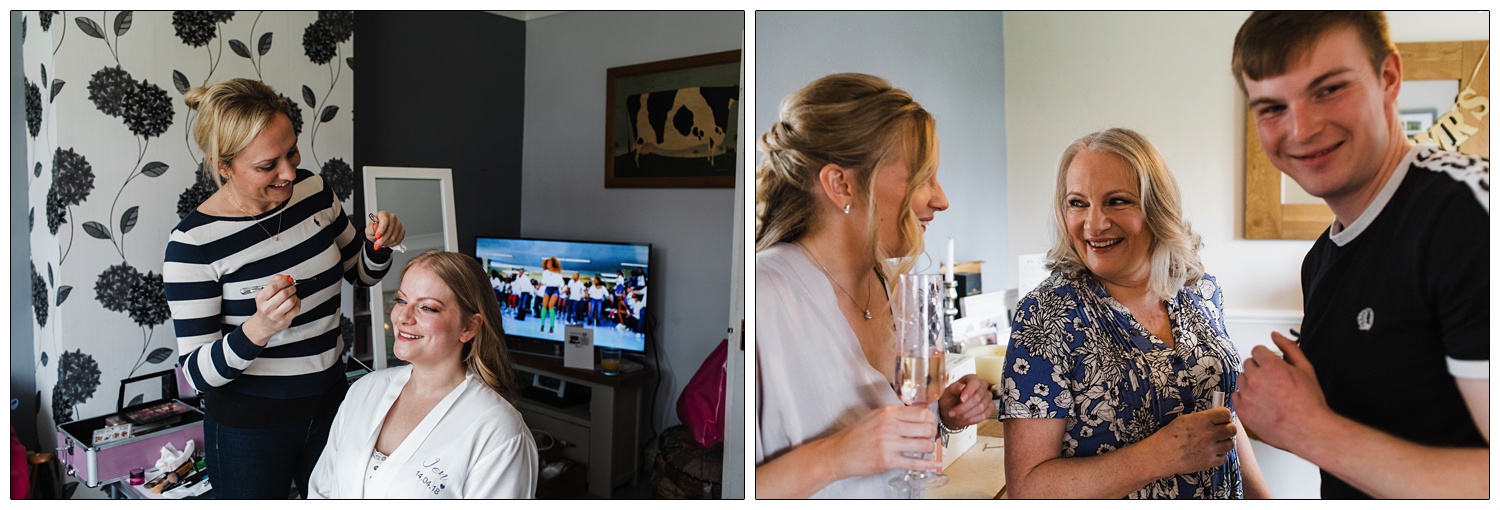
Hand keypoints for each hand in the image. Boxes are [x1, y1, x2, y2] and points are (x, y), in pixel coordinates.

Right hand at [244, 275, 299, 345]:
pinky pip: (296, 308)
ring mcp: (276, 315)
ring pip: (291, 301)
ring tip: (292, 295)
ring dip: (294, 295)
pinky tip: (294, 302)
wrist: (264, 324)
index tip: (288, 279)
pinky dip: (298, 302)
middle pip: (284, 293)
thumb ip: (273, 282)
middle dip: (291, 287)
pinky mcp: (284, 320)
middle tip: (292, 286)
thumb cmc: (265, 307)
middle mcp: (267, 308)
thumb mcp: (264, 294)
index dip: (283, 281)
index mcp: (261, 299)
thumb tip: (284, 277)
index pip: (273, 287)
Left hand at [365, 211, 405, 250]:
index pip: (385, 220)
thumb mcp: (368, 230)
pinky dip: (391, 244)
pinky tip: (386, 243)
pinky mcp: (402, 231)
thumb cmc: (373, 231)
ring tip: (381, 243)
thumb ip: (371, 228)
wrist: (378, 236)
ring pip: (394, 236)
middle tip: (377, 244)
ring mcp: (398, 224)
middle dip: (382, 239)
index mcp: (383, 214)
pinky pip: (398, 240)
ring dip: (386, 242)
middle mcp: (392, 217)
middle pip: (390, 229)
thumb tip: (375, 226)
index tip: (377, 236)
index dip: (381, 229)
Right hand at [818, 405, 941, 478]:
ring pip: (923, 445)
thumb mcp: (875, 416)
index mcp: (887, 413)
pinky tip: (934, 464)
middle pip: (925, 427)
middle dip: (932, 433)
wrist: (839, 453)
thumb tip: (917, 414)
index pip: (920, 412)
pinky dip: (927, 464)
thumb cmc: (856, 435)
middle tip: (930, 436)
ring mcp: (889, 444)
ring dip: (929, 447)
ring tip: (926, 448)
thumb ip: (895, 414)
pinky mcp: (888, 461)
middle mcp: (889, 426)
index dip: (930, 418)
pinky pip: (914, 463)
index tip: (931, 422)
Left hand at [938, 374, 994, 429]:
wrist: (952, 411)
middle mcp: (982, 386)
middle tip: (953, 413)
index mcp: (971, 379)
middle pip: (978, 397)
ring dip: (967, 414)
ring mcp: (987, 396)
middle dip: (964, 408)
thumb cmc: (950, 400)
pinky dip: (974, 418)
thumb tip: (962, 386)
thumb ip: (953, 388)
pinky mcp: (990, 407)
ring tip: (957, 416)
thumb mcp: (947, 393)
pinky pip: (985, 414)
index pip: (974, 383)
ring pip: (981, 407)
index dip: (969, 392)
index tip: (961, 400)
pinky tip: (966, 418)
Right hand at [1149, 406, 1236, 475]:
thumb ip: (1202, 418)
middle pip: (1232, 429)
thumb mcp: (1184, 419)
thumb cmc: (1169, 436)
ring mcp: (1210, 449)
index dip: (1225, 416)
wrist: (1161, 455)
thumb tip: (1216, 417)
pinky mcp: (1209, 462)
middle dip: (1228, 429)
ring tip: (1216, 442)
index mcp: (1202, 420)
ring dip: (1224, 442)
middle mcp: (1208, 434)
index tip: (1223, 419)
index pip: (1226, 413)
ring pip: (1230, 444)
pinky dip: (1219, 455)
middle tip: (1222, 430)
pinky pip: (1224, 457)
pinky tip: (1211, 452)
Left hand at [1233, 332, 1329, 451]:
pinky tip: (1260, 403)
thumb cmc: (1309, 403)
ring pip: (1241, 379)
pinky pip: (1236, 396)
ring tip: (1268, 394)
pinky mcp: (1242, 410)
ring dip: (1251, 383)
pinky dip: (1245, 398)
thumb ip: (1289, 348)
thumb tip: (1276, 336)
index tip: (1270, 365)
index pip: (1257, 350)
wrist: (1309, 430)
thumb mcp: (1306, 369)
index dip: (1266, 357)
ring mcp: (1247, 395)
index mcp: (1271, 366)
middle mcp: (1255, 379)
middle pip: (1248, 364)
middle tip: (1273, 381)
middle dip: (1259, 369)